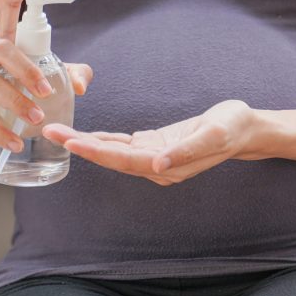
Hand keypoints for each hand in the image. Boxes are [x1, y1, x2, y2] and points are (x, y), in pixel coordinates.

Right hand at [0, 0, 93, 152]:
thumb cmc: (14, 91)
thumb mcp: (45, 79)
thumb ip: (69, 75)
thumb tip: (81, 86)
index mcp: (2, 37)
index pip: (6, 2)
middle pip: (2, 49)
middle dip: (26, 70)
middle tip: (47, 92)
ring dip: (15, 102)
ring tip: (36, 120)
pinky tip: (15, 143)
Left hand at [41, 99, 255, 185]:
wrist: (244, 129)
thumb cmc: (231, 128)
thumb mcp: (214, 135)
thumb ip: (187, 150)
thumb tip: (158, 164)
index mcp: (168, 166)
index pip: (124, 161)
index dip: (97, 152)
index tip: (72, 142)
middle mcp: (157, 166)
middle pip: (111, 158)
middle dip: (80, 146)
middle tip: (51, 131)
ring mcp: (154, 157)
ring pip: (113, 152)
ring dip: (86, 143)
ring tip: (58, 132)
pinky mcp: (155, 145)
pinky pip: (123, 145)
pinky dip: (102, 140)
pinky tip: (84, 135)